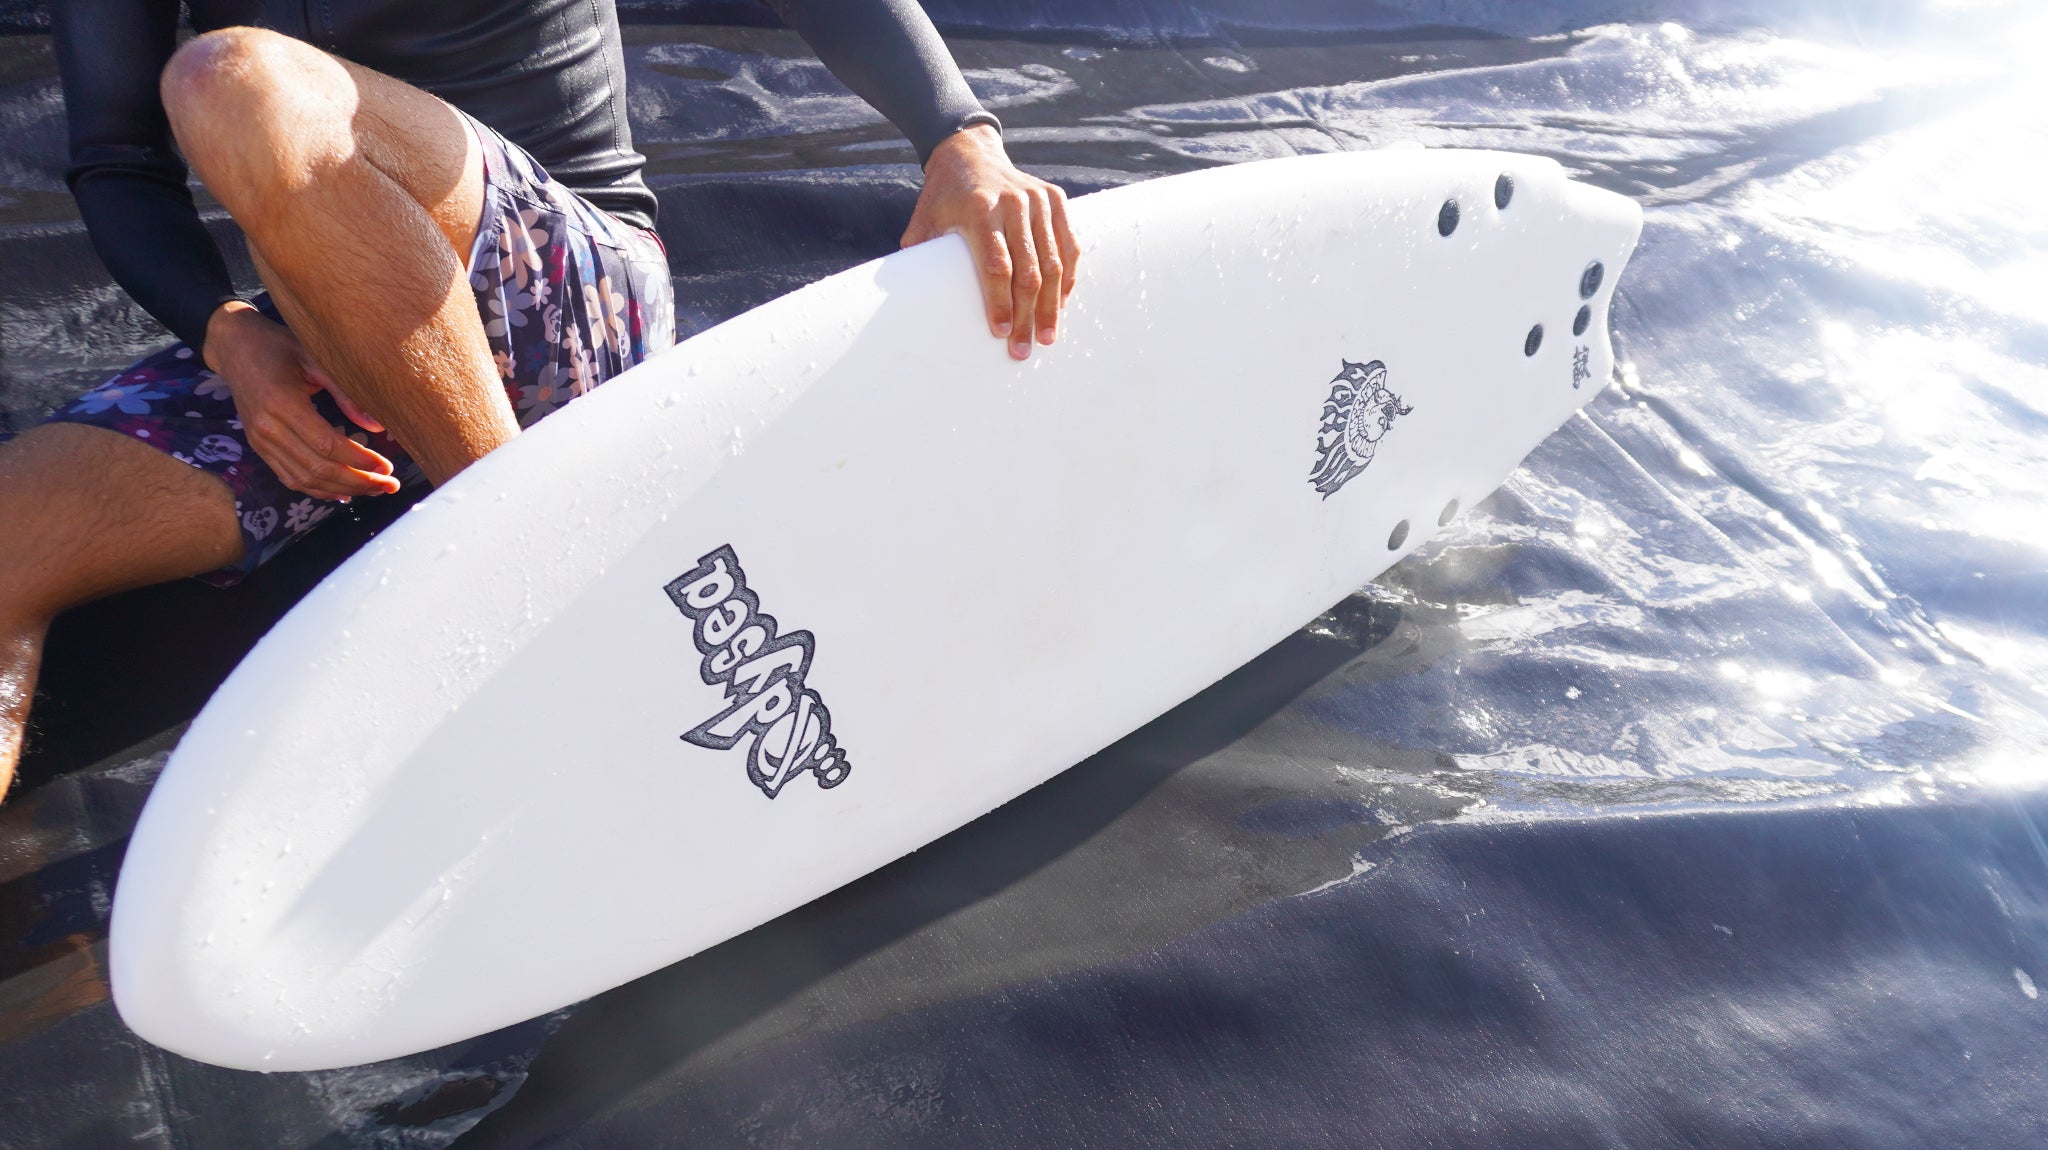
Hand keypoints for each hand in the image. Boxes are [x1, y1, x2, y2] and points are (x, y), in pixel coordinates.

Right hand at [203, 301, 400, 501]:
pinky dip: (318, 489)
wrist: (235, 346)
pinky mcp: (258, 447)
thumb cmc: (279, 346)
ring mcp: (259, 441)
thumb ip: (346, 392)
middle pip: (317, 469)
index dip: (359, 460)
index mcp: (282, 403)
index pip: (327, 445)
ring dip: (342, 489)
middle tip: (389, 485)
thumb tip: (379, 426)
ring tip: (373, 490)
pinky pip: (289, 477)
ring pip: (304, 479)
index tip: (386, 467)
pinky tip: (343, 491)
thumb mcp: (315, 358)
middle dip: (358, 482)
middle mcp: (267, 428)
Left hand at [902, 124, 1079, 360]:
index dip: (999, 302)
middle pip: (1028, 269)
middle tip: (1024, 348)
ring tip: (1047, 336)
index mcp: (979, 209)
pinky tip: (1060, 304)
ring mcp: (1038, 200)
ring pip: (1053, 261)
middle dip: (1028, 315)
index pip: (996, 265)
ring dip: (1052, 304)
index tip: (1000, 332)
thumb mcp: (923, 221)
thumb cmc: (943, 197)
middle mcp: (1013, 203)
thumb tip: (909, 303)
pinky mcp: (1055, 199)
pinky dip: (1067, 277)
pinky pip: (1068, 245)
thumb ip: (919, 258)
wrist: (970, 153)